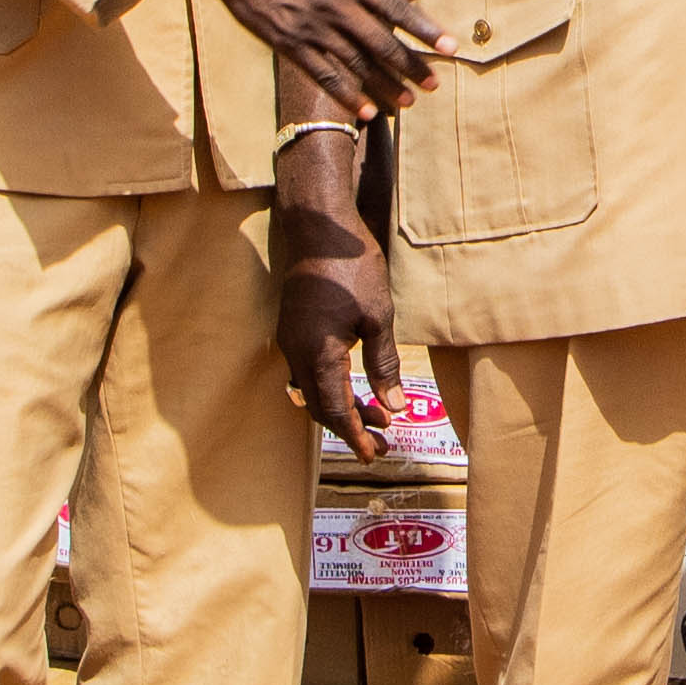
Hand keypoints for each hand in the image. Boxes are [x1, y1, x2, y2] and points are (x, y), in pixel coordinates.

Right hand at [166, 0, 438, 119]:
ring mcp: (311, 26)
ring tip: (408, 102)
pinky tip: (367, 111)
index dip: (426, 30)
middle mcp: (335, 5)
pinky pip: (323, 74)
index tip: (451, 48)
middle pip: (381, 43)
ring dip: (385, 86)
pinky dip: (347, 95)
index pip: (397, 10)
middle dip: (411, 66)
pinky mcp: (288, 43)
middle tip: (434, 85)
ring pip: (356, 64)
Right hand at [274, 137, 392, 459]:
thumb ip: (384, 365)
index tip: (373, 455)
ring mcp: (291, 341)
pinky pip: (307, 372)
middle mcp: (297, 353)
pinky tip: (350, 385)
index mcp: (319, 355)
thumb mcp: (378, 318)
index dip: (355, 437)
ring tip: (378, 415)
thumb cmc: (351, 269)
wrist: (319, 229)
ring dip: (342, 407)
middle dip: (351, 428)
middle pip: (321, 408)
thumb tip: (394, 406)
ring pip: (313, 391)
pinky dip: (330, 386)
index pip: (335, 411)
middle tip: (382, 443)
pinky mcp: (293, 329)